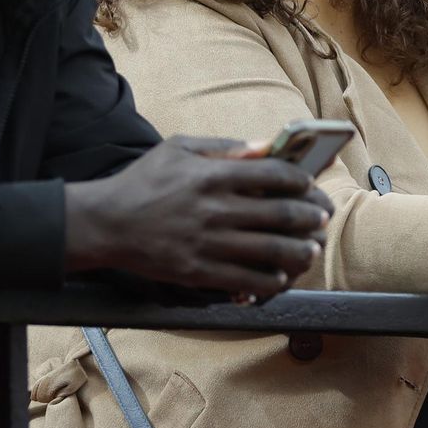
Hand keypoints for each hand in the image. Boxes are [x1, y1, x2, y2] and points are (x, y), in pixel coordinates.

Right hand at [63, 135, 334, 297]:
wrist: (105, 223)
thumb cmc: (142, 182)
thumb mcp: (178, 148)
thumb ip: (223, 147)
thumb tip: (263, 146)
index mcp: (212, 176)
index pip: (273, 175)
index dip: (301, 181)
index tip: (309, 185)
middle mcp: (215, 209)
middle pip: (281, 214)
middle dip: (311, 216)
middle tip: (322, 218)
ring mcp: (209, 244)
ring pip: (272, 251)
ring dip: (300, 251)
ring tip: (310, 249)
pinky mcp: (199, 272)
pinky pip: (248, 281)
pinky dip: (272, 281)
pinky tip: (280, 277)